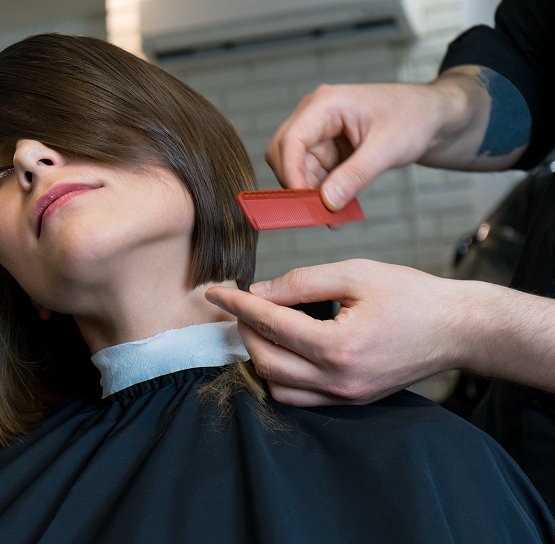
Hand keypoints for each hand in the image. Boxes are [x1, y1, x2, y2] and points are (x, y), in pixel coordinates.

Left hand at [205, 260, 472, 405]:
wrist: (458, 328)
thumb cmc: (411, 295)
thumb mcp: (354, 274)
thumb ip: (301, 282)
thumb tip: (259, 291)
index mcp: (338, 346)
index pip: (270, 325)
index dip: (238, 305)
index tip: (216, 292)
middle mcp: (339, 380)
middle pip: (266, 362)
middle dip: (246, 331)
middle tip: (242, 305)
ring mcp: (346, 396)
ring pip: (279, 388)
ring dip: (260, 357)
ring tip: (260, 326)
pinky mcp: (353, 400)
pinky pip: (302, 398)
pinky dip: (282, 376)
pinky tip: (283, 348)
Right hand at [266, 75, 484, 209]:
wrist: (432, 117)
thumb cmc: (414, 118)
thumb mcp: (387, 149)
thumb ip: (355, 176)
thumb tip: (326, 202)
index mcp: (325, 104)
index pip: (291, 140)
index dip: (291, 173)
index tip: (304, 203)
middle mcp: (315, 116)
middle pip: (285, 155)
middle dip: (298, 186)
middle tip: (318, 215)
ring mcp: (319, 133)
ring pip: (296, 169)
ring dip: (311, 194)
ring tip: (335, 218)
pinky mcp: (326, 149)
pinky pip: (312, 176)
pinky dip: (322, 194)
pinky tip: (339, 209)